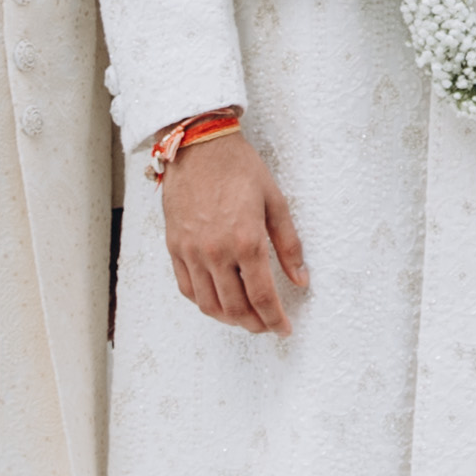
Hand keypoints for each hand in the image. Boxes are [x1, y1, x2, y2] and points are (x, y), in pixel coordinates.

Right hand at [163, 130, 308, 335]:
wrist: (198, 145)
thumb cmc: (239, 168)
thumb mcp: (275, 202)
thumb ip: (289, 245)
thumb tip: (301, 279)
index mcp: (246, 241)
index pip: (263, 296)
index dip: (275, 320)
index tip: (284, 329)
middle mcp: (217, 252)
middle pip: (236, 307)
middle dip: (255, 324)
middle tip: (267, 325)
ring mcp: (192, 252)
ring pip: (210, 304)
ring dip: (229, 319)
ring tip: (245, 318)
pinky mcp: (175, 247)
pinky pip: (187, 288)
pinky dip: (204, 302)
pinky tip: (218, 301)